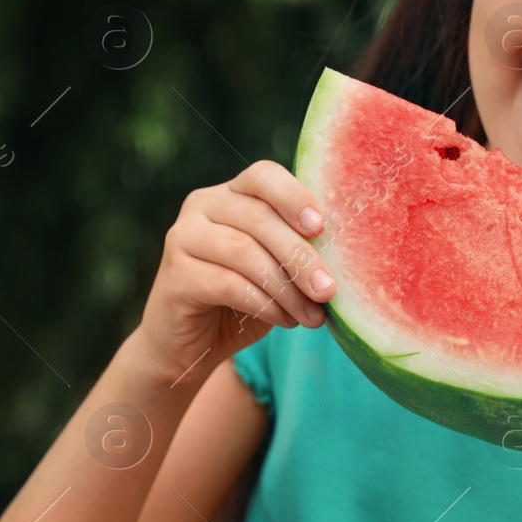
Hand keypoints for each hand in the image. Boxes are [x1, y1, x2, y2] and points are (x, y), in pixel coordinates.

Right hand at [133, 159, 334, 387]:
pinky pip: (228, 284)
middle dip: (300, 255)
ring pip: (245, 252)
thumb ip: (297, 250)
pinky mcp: (175, 275)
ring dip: (287, 287)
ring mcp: (183, 237)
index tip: (321, 226)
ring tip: (313, 315)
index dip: (294, 196)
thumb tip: (347, 258)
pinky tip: (286, 320)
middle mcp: (202, 205)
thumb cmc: (241, 301)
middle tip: (329, 289)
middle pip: (259, 217)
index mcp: (230, 193)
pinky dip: (265, 304)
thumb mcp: (274, 268)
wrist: (189, 345)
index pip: (263, 176)